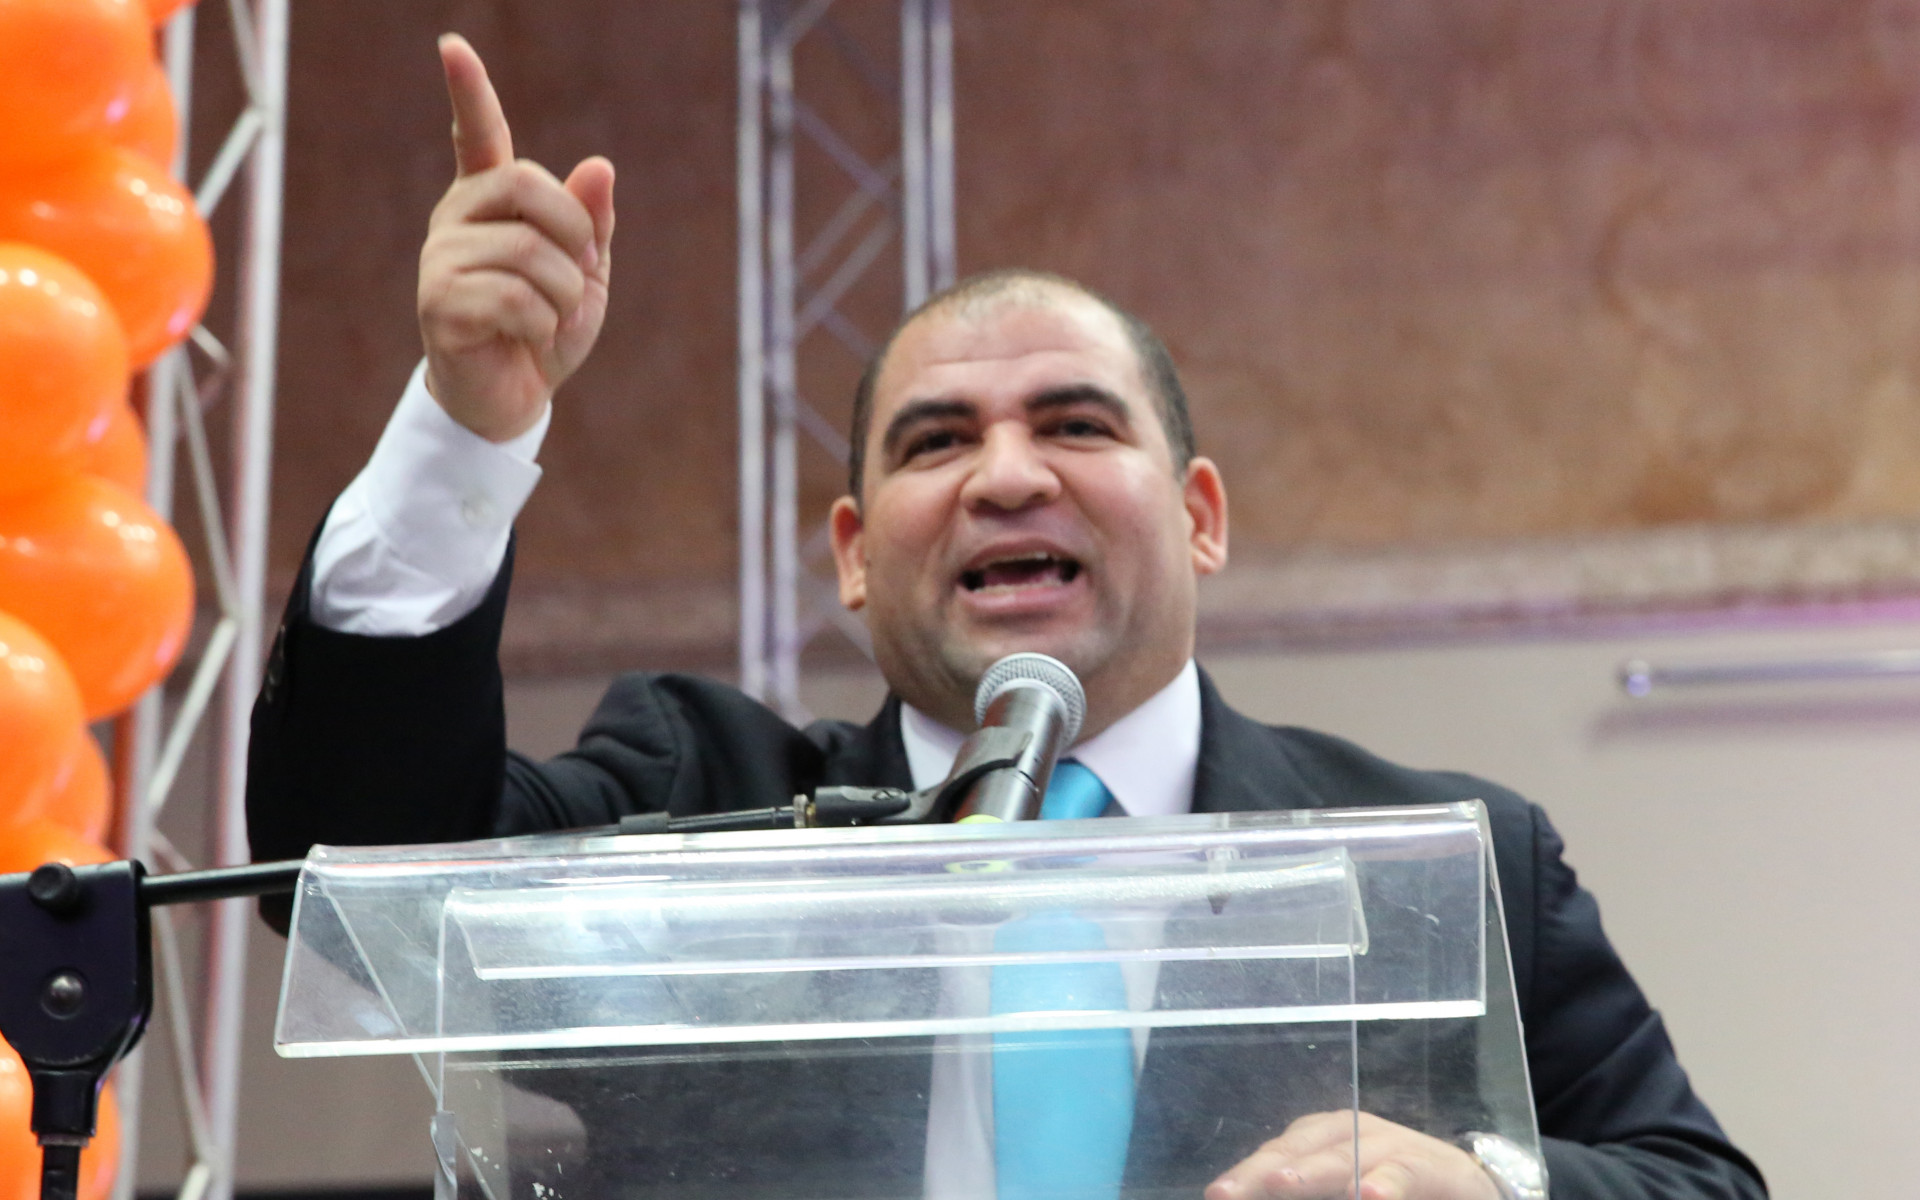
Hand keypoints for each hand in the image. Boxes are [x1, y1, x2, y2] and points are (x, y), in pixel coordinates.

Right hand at [416, 33, 615, 441]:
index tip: (452, 44)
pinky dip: (544, 324)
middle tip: (580, 270)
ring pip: (530, 250)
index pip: (478, 135)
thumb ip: (592, 222)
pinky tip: (527, 338)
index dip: (469, 91)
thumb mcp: (586, 273)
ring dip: (565, 293)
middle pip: (526, 184)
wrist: (513, 400)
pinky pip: (516, 297)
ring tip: (548, 319)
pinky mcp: (438, 303)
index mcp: (490, 202)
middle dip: (575, 232)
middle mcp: (457, 219)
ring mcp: (441, 258)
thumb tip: (599, 165)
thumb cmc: (546, 328)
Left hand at [1205, 1112, 1499, 1199]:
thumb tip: (1246, 1199)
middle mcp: (1346, 1134)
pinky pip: (1403, 1172)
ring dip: (1312, 1173)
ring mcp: (1387, 1143)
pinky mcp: (1429, 1163)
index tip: (1215, 1197)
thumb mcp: (1340, 1190)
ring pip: (1342, 1156)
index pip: (1272, 1157)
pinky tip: (1370, 1195)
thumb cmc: (1388, 1187)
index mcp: (1317, 1142)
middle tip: (1227, 1193)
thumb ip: (1302, 1193)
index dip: (1242, 1177)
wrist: (1463, 1185)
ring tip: (1283, 1186)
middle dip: (1260, 1175)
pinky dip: (1388, 1184)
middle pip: (1295, 1153)